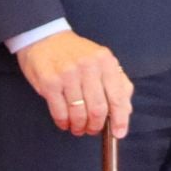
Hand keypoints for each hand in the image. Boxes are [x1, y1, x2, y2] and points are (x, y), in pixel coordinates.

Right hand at [18, 30, 132, 137]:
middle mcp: (88, 66)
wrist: (44, 37)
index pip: (117, 97)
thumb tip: (126, 111)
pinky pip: (60, 112)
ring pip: (79, 114)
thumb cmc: (76, 53)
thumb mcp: (101, 61)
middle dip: (96, 126)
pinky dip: (64, 123)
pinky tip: (65, 122)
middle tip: (92, 130)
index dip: (120, 120)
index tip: (119, 133)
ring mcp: (68, 74)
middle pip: (98, 109)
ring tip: (78, 127)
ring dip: (79, 127)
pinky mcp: (50, 82)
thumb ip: (118, 84)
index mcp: (105, 61)